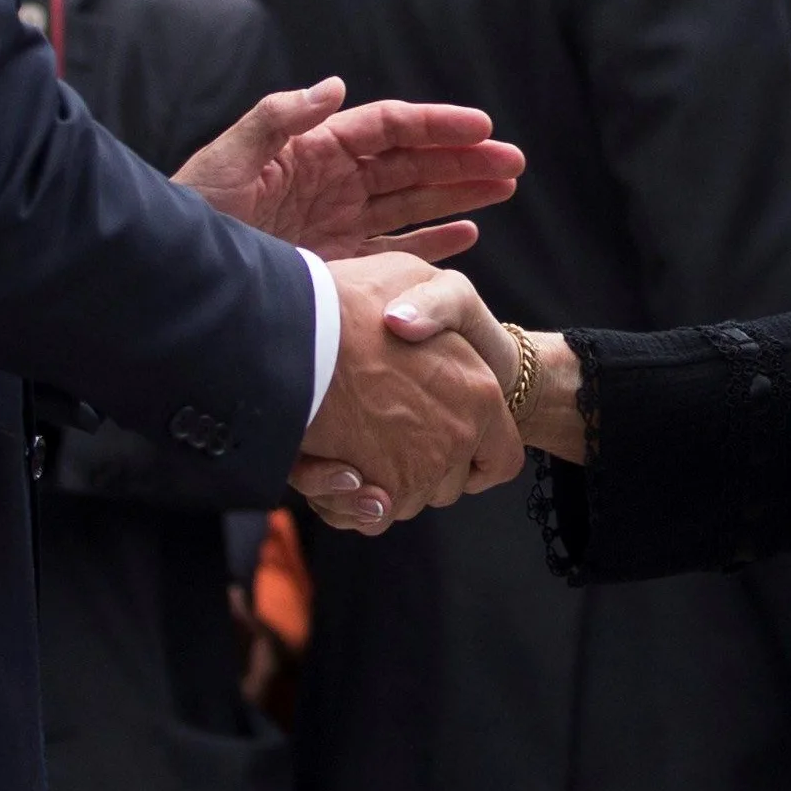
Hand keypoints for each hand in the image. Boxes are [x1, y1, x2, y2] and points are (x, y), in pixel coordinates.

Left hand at [177, 77, 524, 263]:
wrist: (176, 274)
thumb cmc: (193, 211)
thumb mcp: (228, 159)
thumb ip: (278, 118)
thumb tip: (336, 85)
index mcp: (315, 148)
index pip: (388, 128)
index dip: (436, 125)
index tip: (481, 127)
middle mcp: (334, 181)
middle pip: (413, 162)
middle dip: (464, 159)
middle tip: (515, 161)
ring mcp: (339, 221)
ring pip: (414, 201)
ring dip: (461, 193)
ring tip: (506, 187)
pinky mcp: (339, 262)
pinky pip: (396, 247)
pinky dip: (433, 241)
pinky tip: (469, 234)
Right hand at [288, 256, 519, 532]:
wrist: (289, 334)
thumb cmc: (348, 300)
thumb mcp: (412, 274)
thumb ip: (440, 306)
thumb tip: (424, 339)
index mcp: (480, 393)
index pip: (501, 457)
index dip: (477, 457)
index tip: (446, 447)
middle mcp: (458, 438)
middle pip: (445, 485)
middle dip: (417, 470)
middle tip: (377, 432)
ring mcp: (419, 469)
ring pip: (402, 502)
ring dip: (374, 485)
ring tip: (342, 443)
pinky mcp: (377, 491)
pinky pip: (367, 515)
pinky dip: (345, 500)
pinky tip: (328, 464)